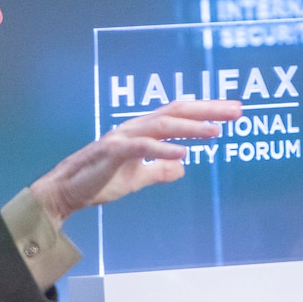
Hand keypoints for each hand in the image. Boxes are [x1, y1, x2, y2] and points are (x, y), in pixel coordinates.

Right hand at [29, 100, 240, 221]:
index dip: (207, 110)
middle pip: (176, 112)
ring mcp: (122, 138)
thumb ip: (159, 170)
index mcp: (142, 131)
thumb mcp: (137, 177)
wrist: (64, 191)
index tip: (233, 110)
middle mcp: (135, 127)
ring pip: (162, 125)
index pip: (179, 114)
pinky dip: (163, 150)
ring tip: (216, 131)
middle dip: (209, 109)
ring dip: (191, 127)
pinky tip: (183, 153)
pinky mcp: (112, 153)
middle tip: (238, 110)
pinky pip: (141, 149)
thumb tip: (183, 167)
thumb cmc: (98, 181)